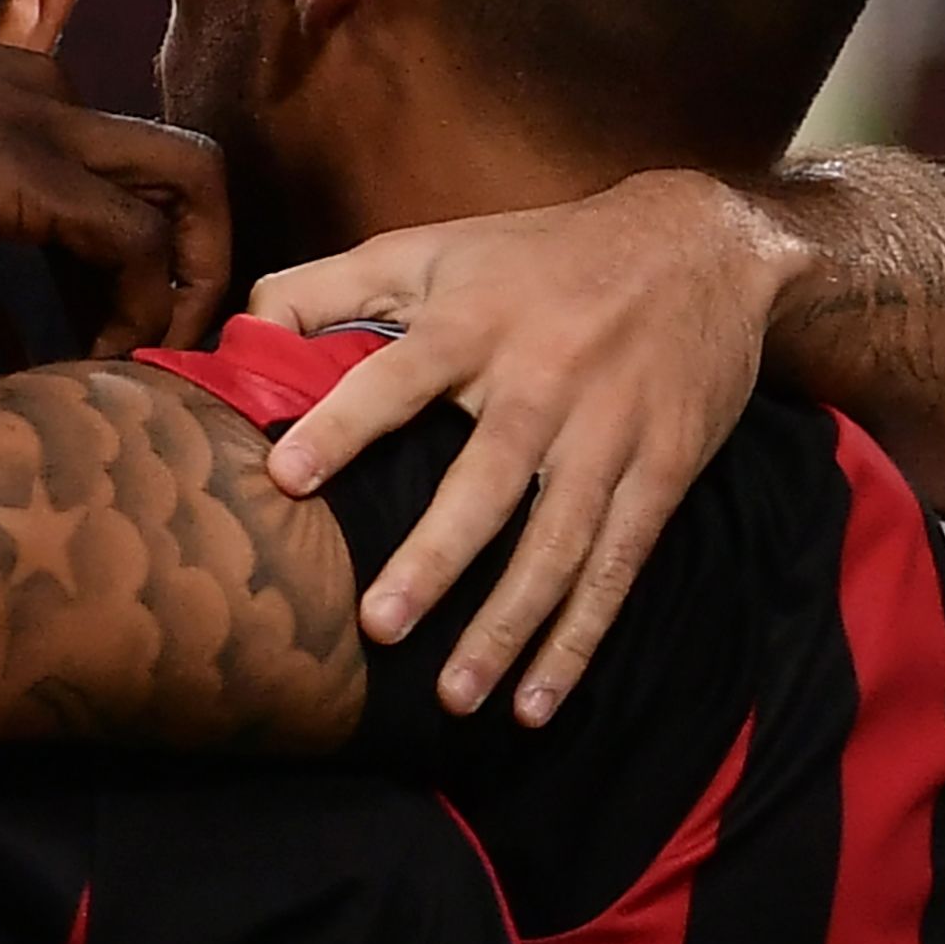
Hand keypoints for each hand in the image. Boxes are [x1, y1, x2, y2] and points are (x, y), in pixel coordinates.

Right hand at [0, 0, 227, 352]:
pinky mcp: (34, 175)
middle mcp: (53, 96)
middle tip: (159, 350)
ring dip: (193, 284)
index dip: (124, 261)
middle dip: (197, 263)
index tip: (94, 329)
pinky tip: (99, 361)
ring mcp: (50, 129)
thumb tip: (2, 339)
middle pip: (188, 171)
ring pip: (197, 188)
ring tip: (150, 362)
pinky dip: (139, 310)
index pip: (120, 171)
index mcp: (17, 91)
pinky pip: (137, 246)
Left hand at [249, 170, 800, 719]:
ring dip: (507, 625)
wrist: (700, 242)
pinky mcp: (661, 472)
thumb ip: (329, 284)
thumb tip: (243, 333)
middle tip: (379, 627)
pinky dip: (578, 638)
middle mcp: (542, 383)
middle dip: (435, 560)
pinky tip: (536, 701)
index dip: (342, 424)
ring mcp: (607, 434)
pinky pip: (616, 567)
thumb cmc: (538, 254)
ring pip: (556, 543)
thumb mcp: (433, 246)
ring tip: (455, 696)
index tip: (287, 479)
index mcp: (472, 326)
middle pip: (486, 481)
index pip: (396, 377)